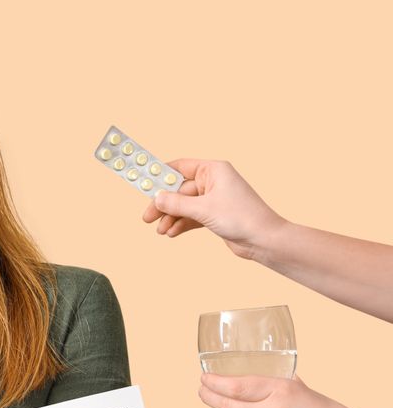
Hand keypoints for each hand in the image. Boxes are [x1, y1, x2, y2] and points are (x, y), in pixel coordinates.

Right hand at [141, 159, 287, 260]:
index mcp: (213, 170)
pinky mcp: (214, 214)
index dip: (160, 175)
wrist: (263, 240)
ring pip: (183, 205)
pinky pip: (191, 216)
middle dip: (163, 205)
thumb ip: (177, 203)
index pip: (179, 167)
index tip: (143, 183)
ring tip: (161, 230)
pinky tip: (172, 233)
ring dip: (171, 217)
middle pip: (178, 190)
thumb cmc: (241, 217)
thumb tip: (157, 198)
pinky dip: (181, 224)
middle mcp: (213, 181)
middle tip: (147, 217)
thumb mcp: (203, 209)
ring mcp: (213, 198)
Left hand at [199, 373, 365, 407]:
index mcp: (280, 392)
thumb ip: (277, 382)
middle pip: (226, 405)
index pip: (234, 387)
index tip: (203, 378)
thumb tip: (257, 372)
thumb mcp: (301, 389)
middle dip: (208, 396)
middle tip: (202, 390)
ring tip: (223, 402)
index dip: (213, 383)